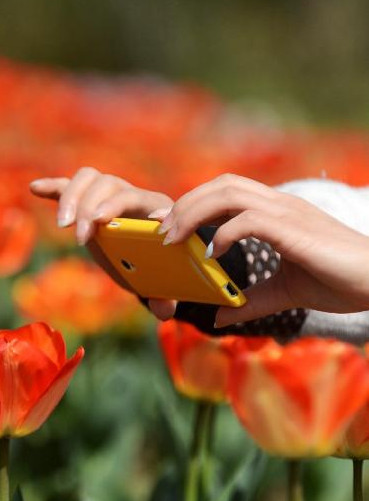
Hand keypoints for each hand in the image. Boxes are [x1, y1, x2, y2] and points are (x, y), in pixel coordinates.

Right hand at [30, 167, 176, 318]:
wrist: (152, 250)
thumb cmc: (158, 263)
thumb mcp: (162, 279)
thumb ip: (165, 296)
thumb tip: (162, 310)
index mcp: (152, 207)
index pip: (131, 196)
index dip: (115, 206)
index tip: (98, 222)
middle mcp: (128, 193)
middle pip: (106, 184)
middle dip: (88, 208)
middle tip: (79, 237)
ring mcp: (106, 194)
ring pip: (87, 179)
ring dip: (71, 198)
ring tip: (63, 225)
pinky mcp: (86, 200)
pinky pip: (67, 186)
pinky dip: (53, 187)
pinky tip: (35, 188)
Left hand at [159, 174, 368, 326]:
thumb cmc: (340, 282)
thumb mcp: (286, 291)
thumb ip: (252, 300)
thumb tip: (220, 315)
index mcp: (276, 212)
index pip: (226, 192)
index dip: (192, 202)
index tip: (165, 222)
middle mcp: (279, 205)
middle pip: (221, 184)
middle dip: (184, 203)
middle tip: (159, 230)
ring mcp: (288, 213)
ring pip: (229, 193)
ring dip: (194, 213)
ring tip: (174, 238)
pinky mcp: (295, 230)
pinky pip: (250, 220)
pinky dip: (225, 232)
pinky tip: (213, 252)